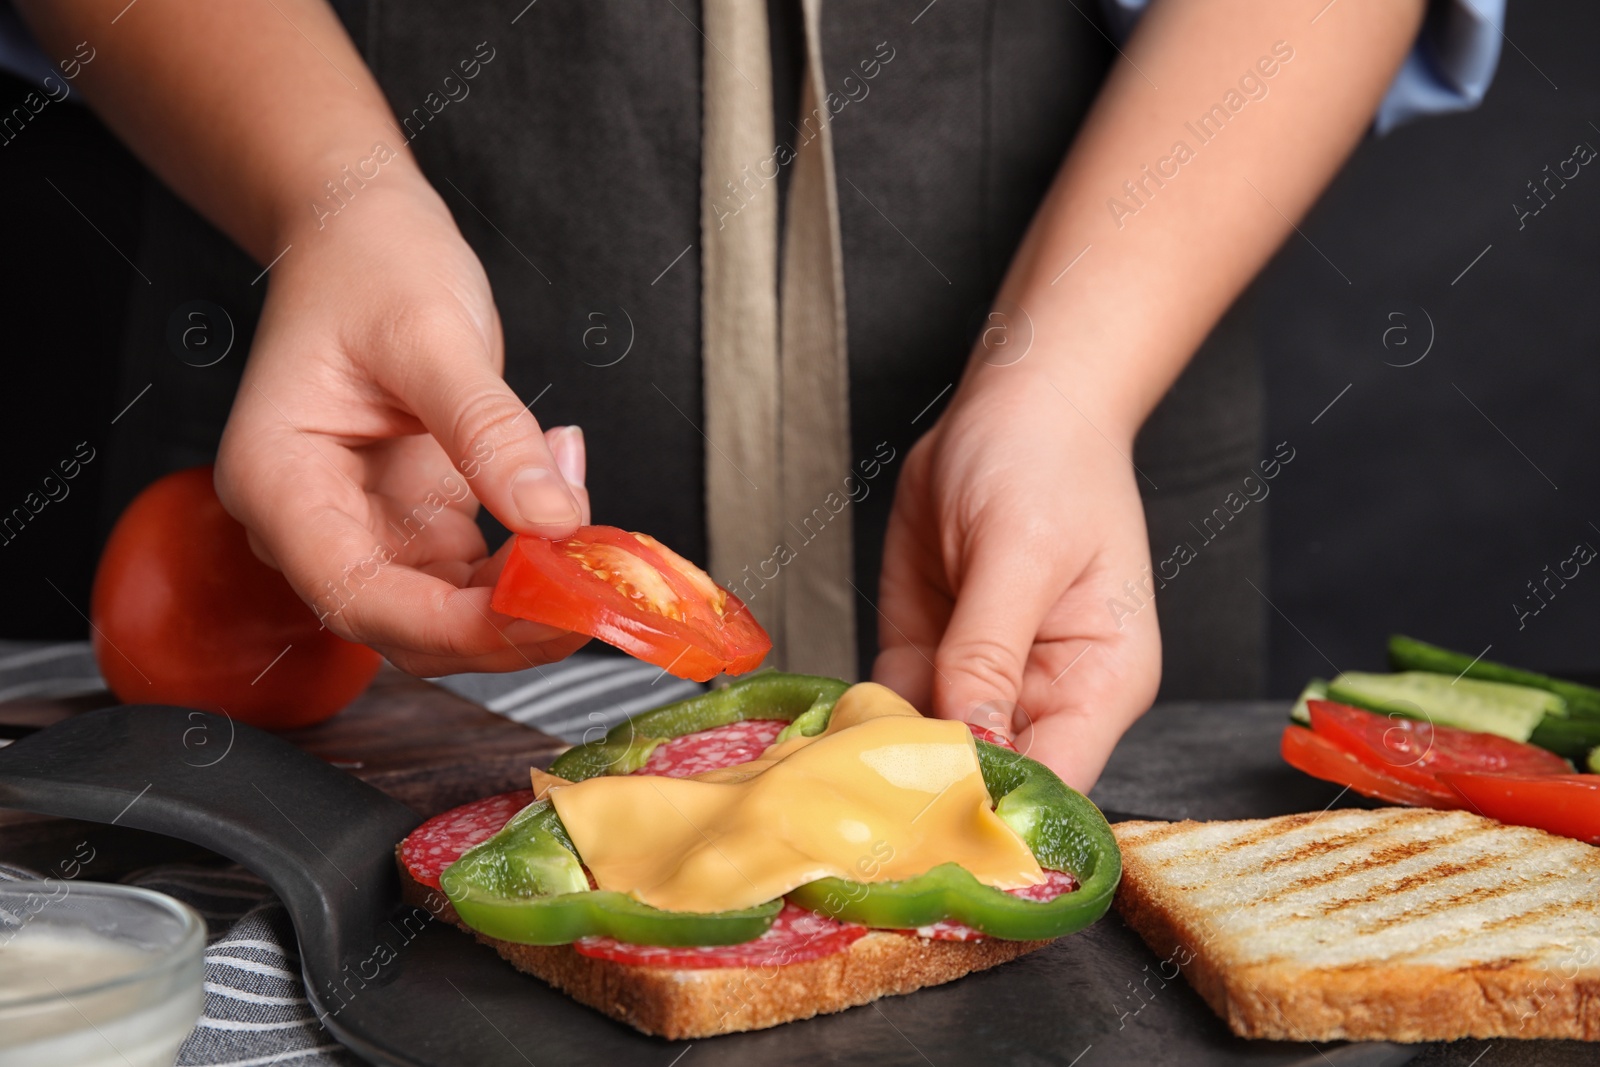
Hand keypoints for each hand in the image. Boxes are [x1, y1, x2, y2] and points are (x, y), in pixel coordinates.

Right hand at [215, 176, 590, 674]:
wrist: (361, 232)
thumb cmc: (370, 265)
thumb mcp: (431, 333)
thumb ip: (489, 430)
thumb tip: (554, 517)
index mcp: (280, 482)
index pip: (357, 596)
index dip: (453, 626)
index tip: (543, 611)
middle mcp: (313, 522)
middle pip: (406, 624)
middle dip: (504, 626)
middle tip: (596, 594)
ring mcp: (365, 526)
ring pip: (447, 613)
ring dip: (528, 599)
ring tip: (596, 545)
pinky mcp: (415, 520)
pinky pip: (476, 577)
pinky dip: (531, 561)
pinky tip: (568, 504)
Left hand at [872, 370, 1160, 790]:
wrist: (1015, 403)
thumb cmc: (1046, 461)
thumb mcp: (1018, 554)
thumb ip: (990, 652)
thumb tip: (973, 741)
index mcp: (1099, 682)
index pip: (1056, 781)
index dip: (995, 811)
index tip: (928, 825)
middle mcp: (1045, 694)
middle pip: (988, 780)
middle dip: (927, 795)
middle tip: (860, 809)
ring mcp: (984, 678)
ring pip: (931, 750)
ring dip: (883, 760)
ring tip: (832, 773)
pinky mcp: (932, 653)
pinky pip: (893, 704)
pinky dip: (861, 718)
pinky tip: (827, 727)